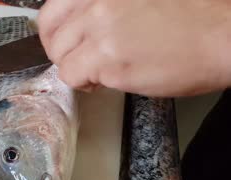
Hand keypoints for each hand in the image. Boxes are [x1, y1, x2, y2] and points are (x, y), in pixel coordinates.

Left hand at [37, 0, 230, 96]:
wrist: (221, 35)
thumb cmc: (188, 15)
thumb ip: (100, 7)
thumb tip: (76, 26)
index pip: (52, 10)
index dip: (53, 31)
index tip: (62, 41)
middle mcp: (96, 3)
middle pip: (52, 34)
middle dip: (61, 52)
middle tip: (77, 60)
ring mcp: (101, 30)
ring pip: (61, 58)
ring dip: (75, 68)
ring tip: (98, 71)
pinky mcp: (108, 60)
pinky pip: (74, 77)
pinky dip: (85, 83)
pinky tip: (106, 80)